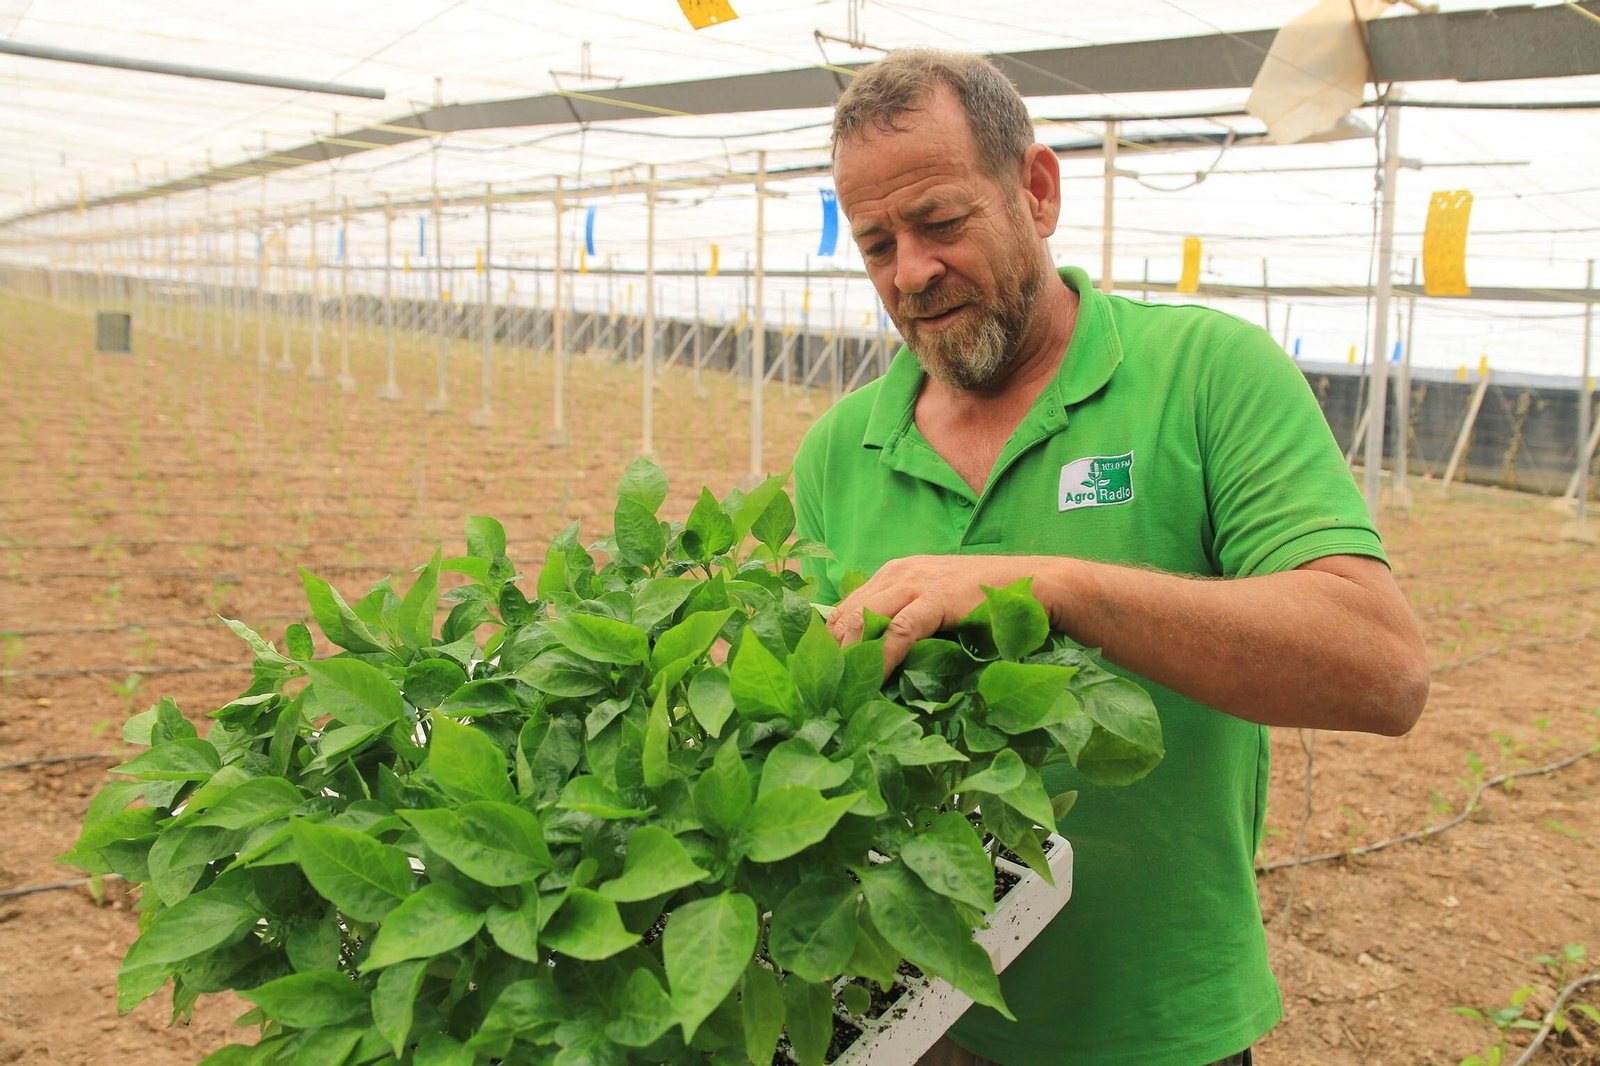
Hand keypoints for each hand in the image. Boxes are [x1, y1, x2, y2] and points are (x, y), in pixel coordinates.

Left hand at [825, 555, 1055, 674]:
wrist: (1032, 585)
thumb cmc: (985, 602)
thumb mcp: (935, 604)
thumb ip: (906, 619)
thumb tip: (875, 658)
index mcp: (894, 573)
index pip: (846, 607)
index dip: (830, 641)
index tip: (821, 673)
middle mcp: (899, 573)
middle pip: (847, 614)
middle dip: (831, 652)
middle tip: (823, 688)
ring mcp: (918, 583)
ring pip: (866, 620)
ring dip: (849, 657)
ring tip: (838, 688)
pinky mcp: (937, 598)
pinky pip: (899, 630)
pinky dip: (881, 656)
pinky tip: (872, 679)